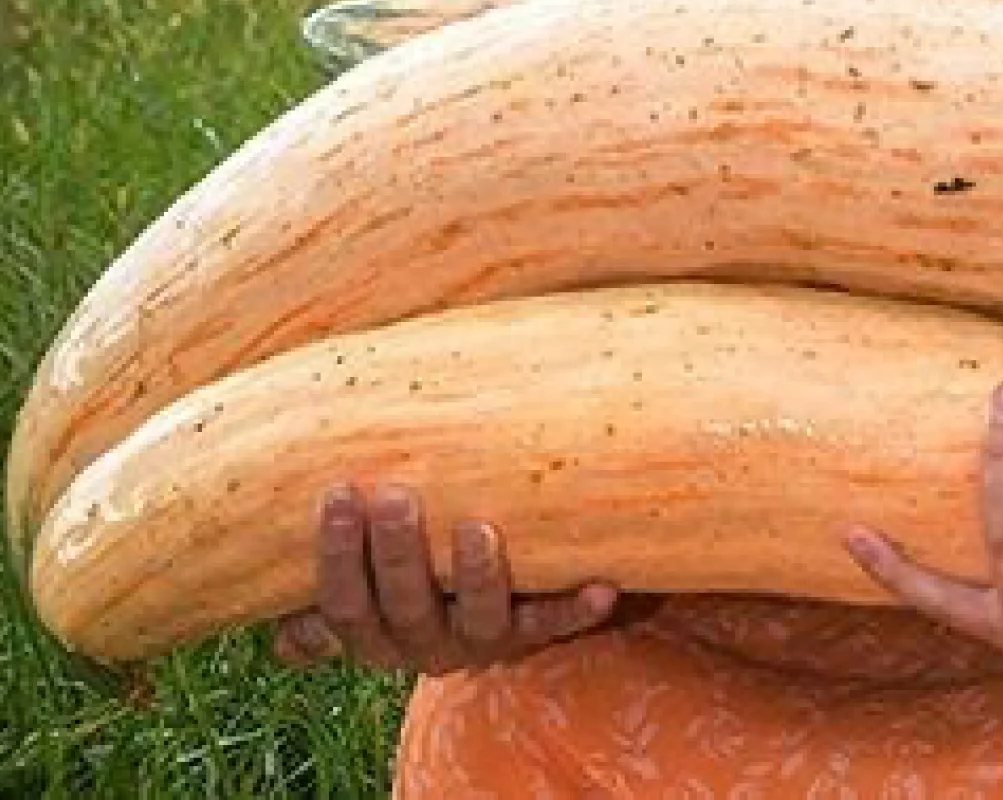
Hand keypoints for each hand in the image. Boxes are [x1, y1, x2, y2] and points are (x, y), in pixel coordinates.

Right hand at [272, 483, 634, 675]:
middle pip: (404, 607)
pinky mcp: (532, 633)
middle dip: (397, 553)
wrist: (489, 616)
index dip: (336, 556)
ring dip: (477, 577)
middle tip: (394, 494)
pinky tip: (604, 587)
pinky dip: (576, 609)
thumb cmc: (407, 573)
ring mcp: (480, 641)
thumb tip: (262, 565)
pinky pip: (554, 625)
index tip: (336, 492)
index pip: (343, 603)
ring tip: (479, 529)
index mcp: (375, 632)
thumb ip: (315, 575)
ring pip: (476, 621)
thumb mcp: (362, 579)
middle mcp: (422, 645)